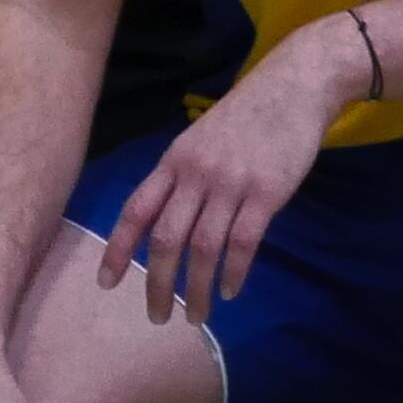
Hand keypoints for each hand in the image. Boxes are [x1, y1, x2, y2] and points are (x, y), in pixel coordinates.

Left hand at [99, 33, 346, 322]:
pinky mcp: (267, 192)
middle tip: (157, 317)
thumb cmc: (247, 115)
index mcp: (174, 161)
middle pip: (167, 239)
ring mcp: (232, 183)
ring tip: (197, 316)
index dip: (118, 249)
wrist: (295, 86)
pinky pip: (244, 242)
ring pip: (204, 248)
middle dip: (158, 284)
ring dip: (197, 289)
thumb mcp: (200, 140)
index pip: (136, 211)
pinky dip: (235, 272)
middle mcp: (196, 174)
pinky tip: (232, 291)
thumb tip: (165, 223)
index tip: (107, 284)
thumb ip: (182, 176)